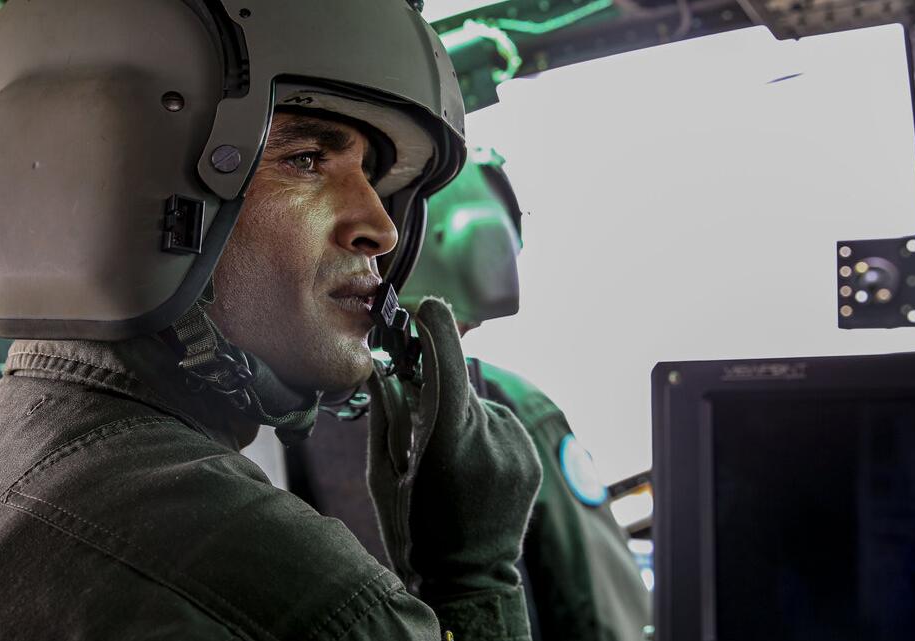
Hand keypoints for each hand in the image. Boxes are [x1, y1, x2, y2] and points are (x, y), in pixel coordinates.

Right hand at [367, 297, 540, 637]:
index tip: (423, 307)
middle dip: (436, 390)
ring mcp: (517, 447)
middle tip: (420, 427)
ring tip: (450, 464)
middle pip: (458, 384)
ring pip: (479, 407)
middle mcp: (490, 436)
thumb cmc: (414, 529)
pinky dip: (483, 436)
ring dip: (461, 419)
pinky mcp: (532, 457)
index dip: (433, 325)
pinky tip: (472, 471)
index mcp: (447, 439)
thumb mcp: (383, 474)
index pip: (446, 359)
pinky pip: (501, 427)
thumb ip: (385, 413)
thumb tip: (382, 367)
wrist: (468, 580)